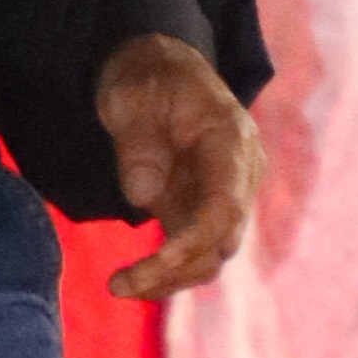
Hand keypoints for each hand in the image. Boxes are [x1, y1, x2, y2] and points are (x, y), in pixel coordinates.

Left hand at [93, 32, 261, 301]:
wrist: (158, 70)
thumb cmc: (148, 78)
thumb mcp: (132, 96)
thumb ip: (139, 141)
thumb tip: (144, 196)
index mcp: (231, 140)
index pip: (225, 204)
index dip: (195, 239)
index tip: (156, 261)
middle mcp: (238, 175)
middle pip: (221, 240)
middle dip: (176, 269)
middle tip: (121, 284)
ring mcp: (222, 196)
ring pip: (210, 256)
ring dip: (169, 279)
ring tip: (119, 287)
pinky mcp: (200, 212)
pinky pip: (193, 254)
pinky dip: (165, 273)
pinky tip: (129, 283)